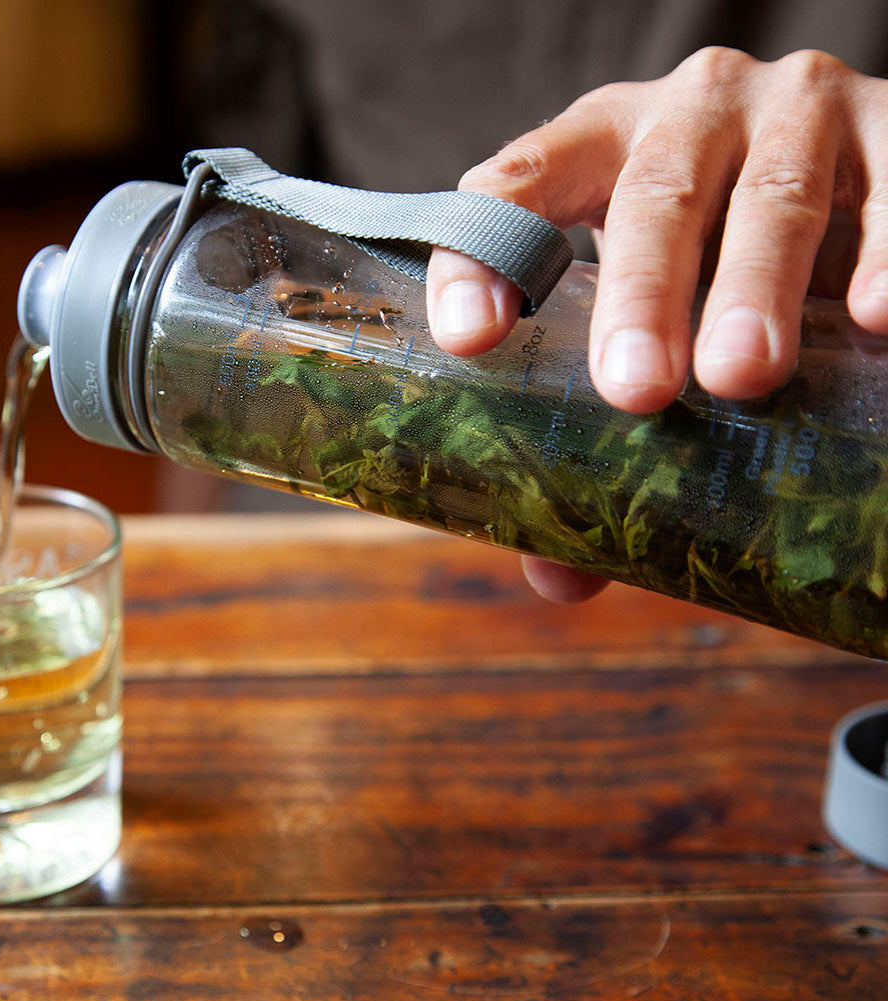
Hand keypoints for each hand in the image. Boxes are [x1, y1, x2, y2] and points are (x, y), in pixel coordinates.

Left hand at [425, 47, 887, 601]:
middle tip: (636, 391)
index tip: (468, 340)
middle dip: (643, 296)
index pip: (518, 185)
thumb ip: (596, 421)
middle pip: (653, 198)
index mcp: (600, 149)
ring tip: (744, 375)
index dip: (485, 255)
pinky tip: (879, 319)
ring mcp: (795, 113)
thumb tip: (557, 572)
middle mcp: (691, 116)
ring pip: (774, 196)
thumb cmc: (709, 256)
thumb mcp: (646, 311)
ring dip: (757, 287)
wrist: (841, 159)